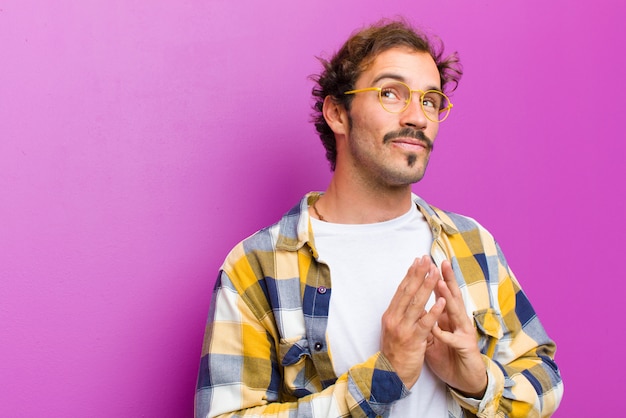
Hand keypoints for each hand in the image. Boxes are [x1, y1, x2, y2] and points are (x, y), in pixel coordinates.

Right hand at [380, 256, 445, 388]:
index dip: (410, 274)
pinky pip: (425, 323)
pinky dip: (434, 311)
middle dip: (418, 274)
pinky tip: (441, 300)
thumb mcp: (393, 330)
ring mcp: (403, 329)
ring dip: (427, 287)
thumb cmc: (394, 353)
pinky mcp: (414, 340)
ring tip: (435, 273)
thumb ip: (401, 315)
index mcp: (390, 315)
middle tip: (427, 259)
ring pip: (416, 304)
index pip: (401, 290)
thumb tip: (410, 299)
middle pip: (408, 292)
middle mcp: (394, 319)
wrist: (389, 376)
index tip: (418, 261)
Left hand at [425, 260, 486, 397]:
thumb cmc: (450, 357)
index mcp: (450, 318)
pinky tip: (437, 328)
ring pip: (456, 313)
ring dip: (448, 298)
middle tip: (442, 263)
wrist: (465, 381)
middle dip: (447, 280)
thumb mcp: (435, 338)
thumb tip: (418, 308)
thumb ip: (428, 322)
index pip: (443, 295)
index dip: (437, 280)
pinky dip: (445, 334)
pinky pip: (453, 339)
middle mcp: (458, 322)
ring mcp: (464, 333)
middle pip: (453, 298)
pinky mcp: (466, 348)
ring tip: (440, 284)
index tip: (429, 265)